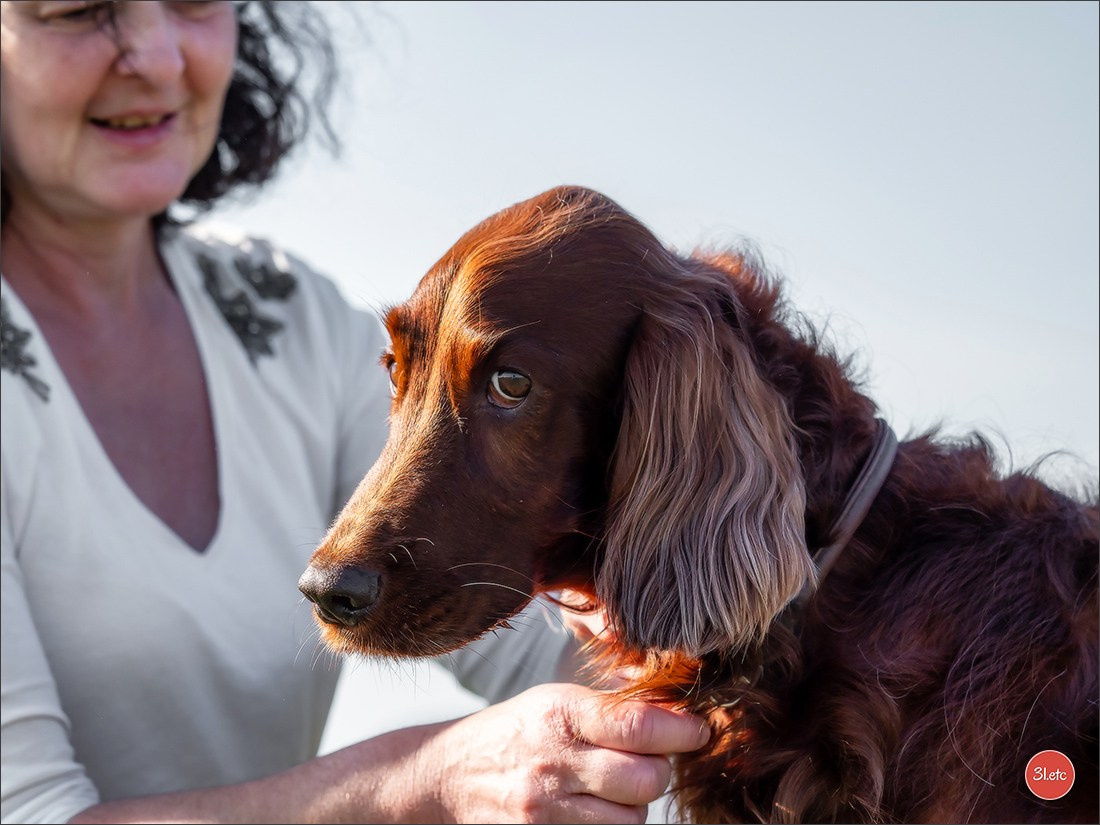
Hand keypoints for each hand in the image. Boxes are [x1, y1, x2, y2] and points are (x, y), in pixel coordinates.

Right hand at [424, 682, 709, 823]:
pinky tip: (592, 813)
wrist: (445, 777)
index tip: (700, 731)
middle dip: (657, 772)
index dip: (683, 730)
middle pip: (646, 780)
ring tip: (608, 790)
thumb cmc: (515, 733)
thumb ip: (612, 705)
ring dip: (632, 807)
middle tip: (646, 762)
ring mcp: (543, 811)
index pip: (640, 725)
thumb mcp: (555, 700)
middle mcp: (552, 762)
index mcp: (559, 713)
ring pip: (631, 821)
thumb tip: (679, 708)